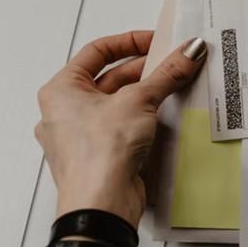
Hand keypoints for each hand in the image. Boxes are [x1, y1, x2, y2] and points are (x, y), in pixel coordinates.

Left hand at [34, 31, 206, 226]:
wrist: (100, 205)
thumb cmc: (98, 156)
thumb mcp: (139, 101)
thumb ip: (166, 74)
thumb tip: (187, 52)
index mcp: (60, 90)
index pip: (96, 52)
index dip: (129, 42)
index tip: (156, 41)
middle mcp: (65, 112)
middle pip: (110, 78)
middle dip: (144, 70)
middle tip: (174, 64)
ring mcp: (81, 136)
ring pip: (117, 104)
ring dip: (145, 95)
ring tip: (173, 87)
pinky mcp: (100, 156)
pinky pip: (122, 128)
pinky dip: (142, 119)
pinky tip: (163, 117)